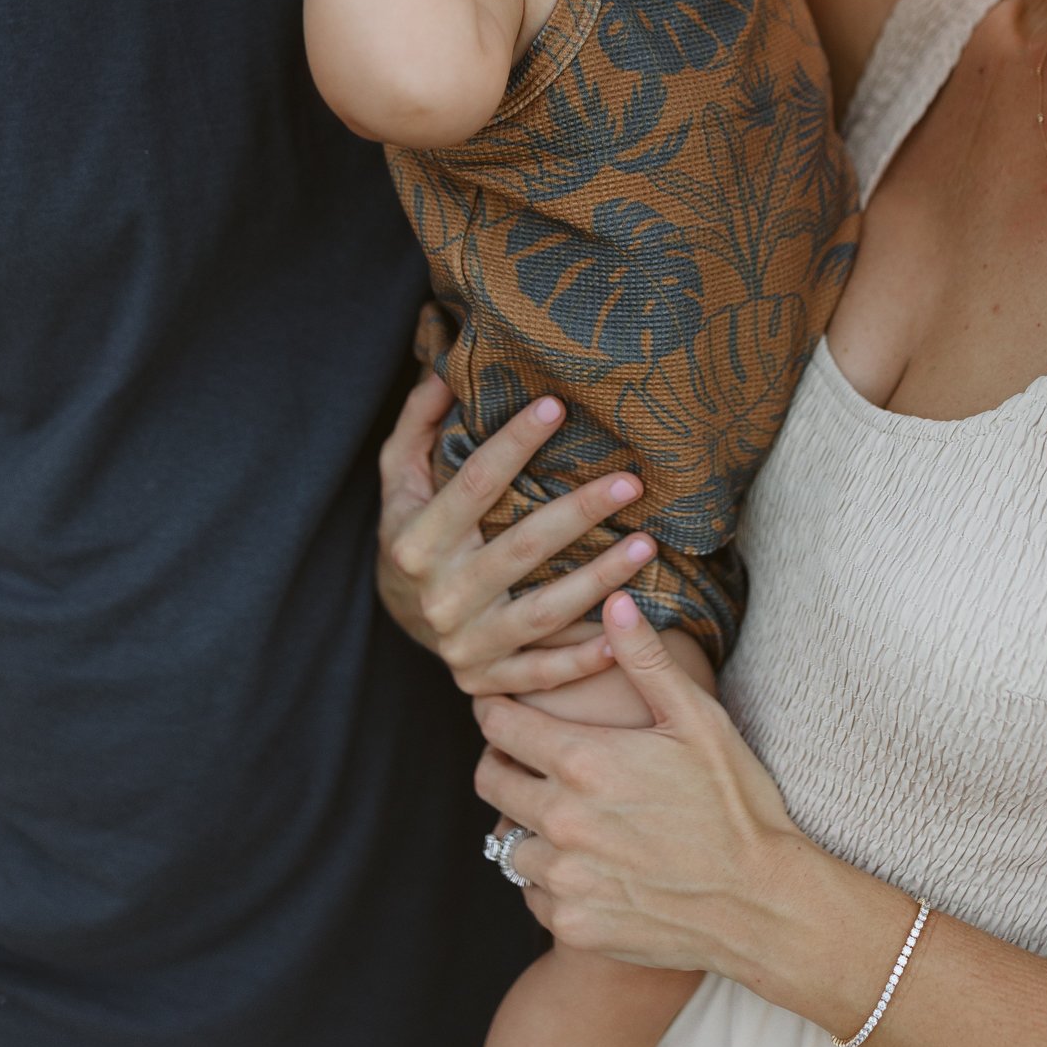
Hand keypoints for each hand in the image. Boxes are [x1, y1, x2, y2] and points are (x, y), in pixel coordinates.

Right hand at [377, 385, 660, 696]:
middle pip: (520, 548)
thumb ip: (419, 421)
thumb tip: (444, 366)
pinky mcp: (489, 680)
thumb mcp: (400, 475)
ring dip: (599, 580)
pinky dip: (586, 659)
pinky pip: (545, 673)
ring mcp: (466, 643)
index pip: (474, 484)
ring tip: (649, 543)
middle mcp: (441, 595)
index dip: (515, 443)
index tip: (558, 406)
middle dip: (579, 511)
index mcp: (417, 540)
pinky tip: (627, 632)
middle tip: (632, 480)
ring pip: (543, 612)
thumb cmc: (412, 528)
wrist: (398, 618)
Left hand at [473, 592, 808, 975]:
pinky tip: (586, 862)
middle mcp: (562, 821)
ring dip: (527, 824)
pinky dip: (548, 876)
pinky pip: (532, 892)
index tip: (504, 703)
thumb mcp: (698, 719)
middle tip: (528, 755)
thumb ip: (646, 659)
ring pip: (508, 840)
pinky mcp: (572, 924)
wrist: (761, 904)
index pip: (498, 724)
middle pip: (489, 780)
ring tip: (566, 813)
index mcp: (585, 760)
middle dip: (501, 760)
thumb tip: (614, 600)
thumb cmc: (735, 803)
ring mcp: (564, 879)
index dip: (497, 707)